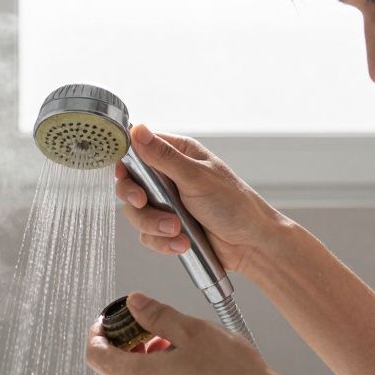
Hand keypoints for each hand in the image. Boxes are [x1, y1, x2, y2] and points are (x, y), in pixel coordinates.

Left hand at [86, 292, 292, 374]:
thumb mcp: (192, 330)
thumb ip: (157, 315)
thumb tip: (136, 304)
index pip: (96, 356)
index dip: (97, 334)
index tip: (107, 322)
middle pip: (112, 373)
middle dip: (123, 347)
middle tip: (144, 329)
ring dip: (142, 364)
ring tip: (171, 346)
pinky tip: (185, 368)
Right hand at [115, 124, 285, 275]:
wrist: (251, 244)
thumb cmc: (234, 204)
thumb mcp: (196, 177)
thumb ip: (163, 156)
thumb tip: (138, 130)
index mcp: (179, 154)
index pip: (139, 150)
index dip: (127, 162)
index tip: (123, 174)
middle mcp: (170, 177)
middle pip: (131, 184)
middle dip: (136, 198)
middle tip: (143, 202)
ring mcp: (168, 204)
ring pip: (137, 213)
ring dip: (153, 225)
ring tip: (177, 230)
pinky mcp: (168, 228)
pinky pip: (148, 235)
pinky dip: (162, 242)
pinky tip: (181, 243)